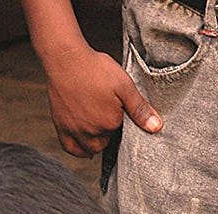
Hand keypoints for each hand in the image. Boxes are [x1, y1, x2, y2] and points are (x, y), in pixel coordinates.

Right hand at [42, 44, 161, 156]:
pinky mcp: (61, 125)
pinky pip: (70, 148)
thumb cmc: (95, 68)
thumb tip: (156, 127)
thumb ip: (139, 108)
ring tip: (101, 130)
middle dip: (110, 135)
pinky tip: (86, 149)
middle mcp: (92, 131)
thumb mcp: (124, 85)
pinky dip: (79, 150)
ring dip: (97, 143)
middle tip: (109, 118)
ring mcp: (75, 130)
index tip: (120, 113)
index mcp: (110, 123)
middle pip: (106, 143)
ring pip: (90, 148)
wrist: (65, 58)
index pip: (122, 134)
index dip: (122, 125)